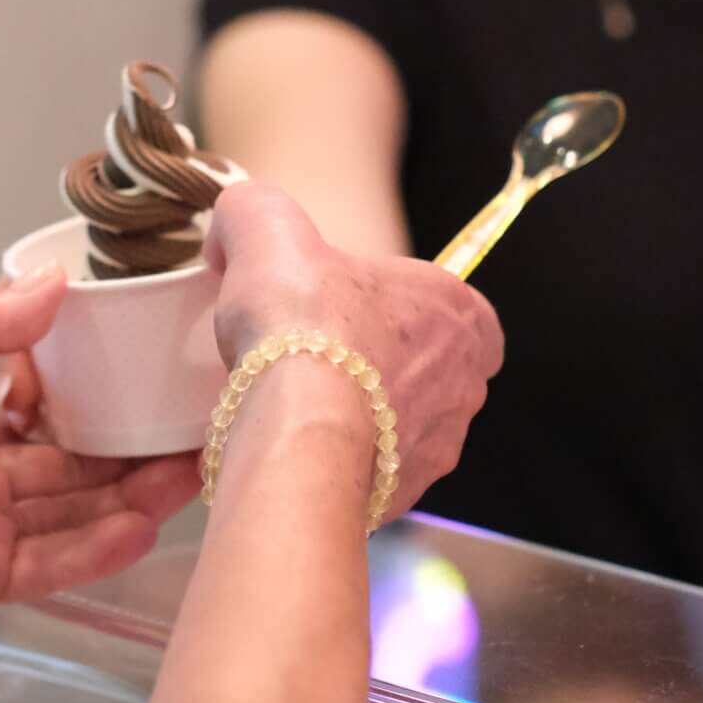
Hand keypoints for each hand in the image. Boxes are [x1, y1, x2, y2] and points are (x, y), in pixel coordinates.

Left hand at [0, 268, 201, 623]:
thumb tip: (51, 283)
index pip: (31, 415)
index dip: (81, 402)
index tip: (132, 379)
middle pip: (63, 468)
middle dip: (126, 453)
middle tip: (187, 430)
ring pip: (69, 515)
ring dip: (129, 497)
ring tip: (191, 471)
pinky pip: (49, 564)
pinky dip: (99, 548)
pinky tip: (148, 525)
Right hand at [205, 183, 501, 519]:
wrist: (297, 429)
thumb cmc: (304, 327)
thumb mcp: (268, 229)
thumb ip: (256, 209)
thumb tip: (238, 218)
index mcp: (460, 315)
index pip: (456, 307)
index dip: (403, 303)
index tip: (353, 305)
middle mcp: (464, 385)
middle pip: (428, 367)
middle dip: (379, 362)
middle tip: (320, 352)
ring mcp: (437, 446)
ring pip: (401, 424)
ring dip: (361, 413)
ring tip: (300, 401)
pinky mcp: (402, 494)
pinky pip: (375, 471)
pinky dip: (342, 458)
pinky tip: (298, 442)